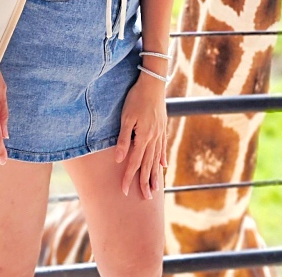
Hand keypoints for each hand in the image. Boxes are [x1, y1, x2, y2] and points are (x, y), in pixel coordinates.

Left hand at [115, 70, 167, 198]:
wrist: (153, 82)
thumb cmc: (136, 98)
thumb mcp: (126, 117)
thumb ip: (123, 139)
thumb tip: (118, 159)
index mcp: (143, 137)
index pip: (134, 162)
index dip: (128, 177)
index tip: (124, 191)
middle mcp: (153, 138)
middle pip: (148, 165)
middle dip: (145, 182)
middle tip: (145, 199)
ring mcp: (159, 133)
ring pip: (156, 159)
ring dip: (155, 175)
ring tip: (155, 189)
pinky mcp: (162, 127)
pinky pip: (162, 147)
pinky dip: (161, 158)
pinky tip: (162, 166)